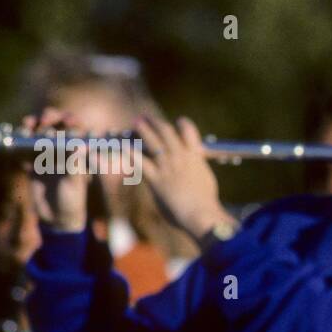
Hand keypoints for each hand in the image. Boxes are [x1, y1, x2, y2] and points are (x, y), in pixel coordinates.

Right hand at [25, 108, 89, 231]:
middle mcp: (62, 148)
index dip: (70, 121)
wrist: (55, 218)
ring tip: (28, 126)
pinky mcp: (30, 161)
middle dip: (49, 118)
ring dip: (32, 126)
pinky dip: (20, 143)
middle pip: (54, 125)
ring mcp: (45, 153)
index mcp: (77, 151)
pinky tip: (18, 141)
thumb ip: (75, 164)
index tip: (65, 120)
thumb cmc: (73, 201)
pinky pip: (23, 147)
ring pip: (37, 132)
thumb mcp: (74, 183)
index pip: (74, 128)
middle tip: (44, 120)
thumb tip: (79, 145)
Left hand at [135, 115, 228, 239]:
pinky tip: (124, 146)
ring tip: (137, 122)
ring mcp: (167, 166)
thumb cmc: (207, 202)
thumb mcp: (206, 181)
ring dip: (144, 129)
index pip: (189, 131)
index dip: (183, 124)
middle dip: (156, 122)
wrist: (200, 213)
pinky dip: (131, 152)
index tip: (180, 121)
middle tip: (148, 117)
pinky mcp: (156, 178)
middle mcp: (180, 156)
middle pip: (167, 131)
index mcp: (195, 156)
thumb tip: (192, 173)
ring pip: (153, 141)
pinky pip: (140, 161)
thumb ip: (197, 172)